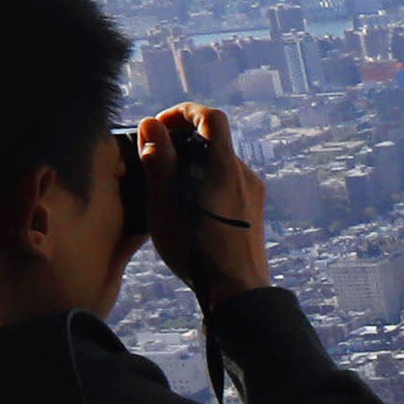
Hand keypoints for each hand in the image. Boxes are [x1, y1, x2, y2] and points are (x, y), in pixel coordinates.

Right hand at [134, 104, 269, 302]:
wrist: (237, 291)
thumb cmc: (197, 249)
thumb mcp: (166, 204)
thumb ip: (159, 161)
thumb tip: (151, 125)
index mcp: (225, 166)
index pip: (210, 117)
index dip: (183, 112)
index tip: (160, 126)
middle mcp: (244, 175)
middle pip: (214, 142)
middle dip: (183, 142)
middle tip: (156, 159)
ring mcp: (252, 194)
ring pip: (219, 166)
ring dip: (192, 166)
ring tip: (167, 189)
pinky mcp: (252, 213)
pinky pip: (226, 186)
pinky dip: (205, 185)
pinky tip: (188, 209)